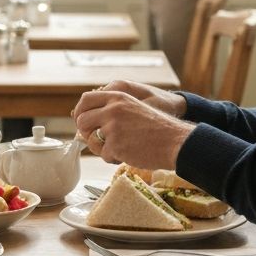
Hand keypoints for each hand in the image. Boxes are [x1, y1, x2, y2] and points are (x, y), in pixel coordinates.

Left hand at [72, 86, 192, 170]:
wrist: (175, 141)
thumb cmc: (157, 128)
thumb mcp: (133, 108)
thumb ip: (112, 110)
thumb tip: (87, 121)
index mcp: (117, 96)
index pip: (86, 99)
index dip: (80, 112)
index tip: (82, 122)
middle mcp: (113, 109)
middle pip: (82, 120)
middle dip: (86, 133)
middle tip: (97, 140)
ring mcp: (113, 126)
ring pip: (90, 140)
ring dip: (100, 148)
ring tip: (117, 148)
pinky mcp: (115, 144)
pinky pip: (103, 155)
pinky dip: (113, 158)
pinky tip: (128, 154)